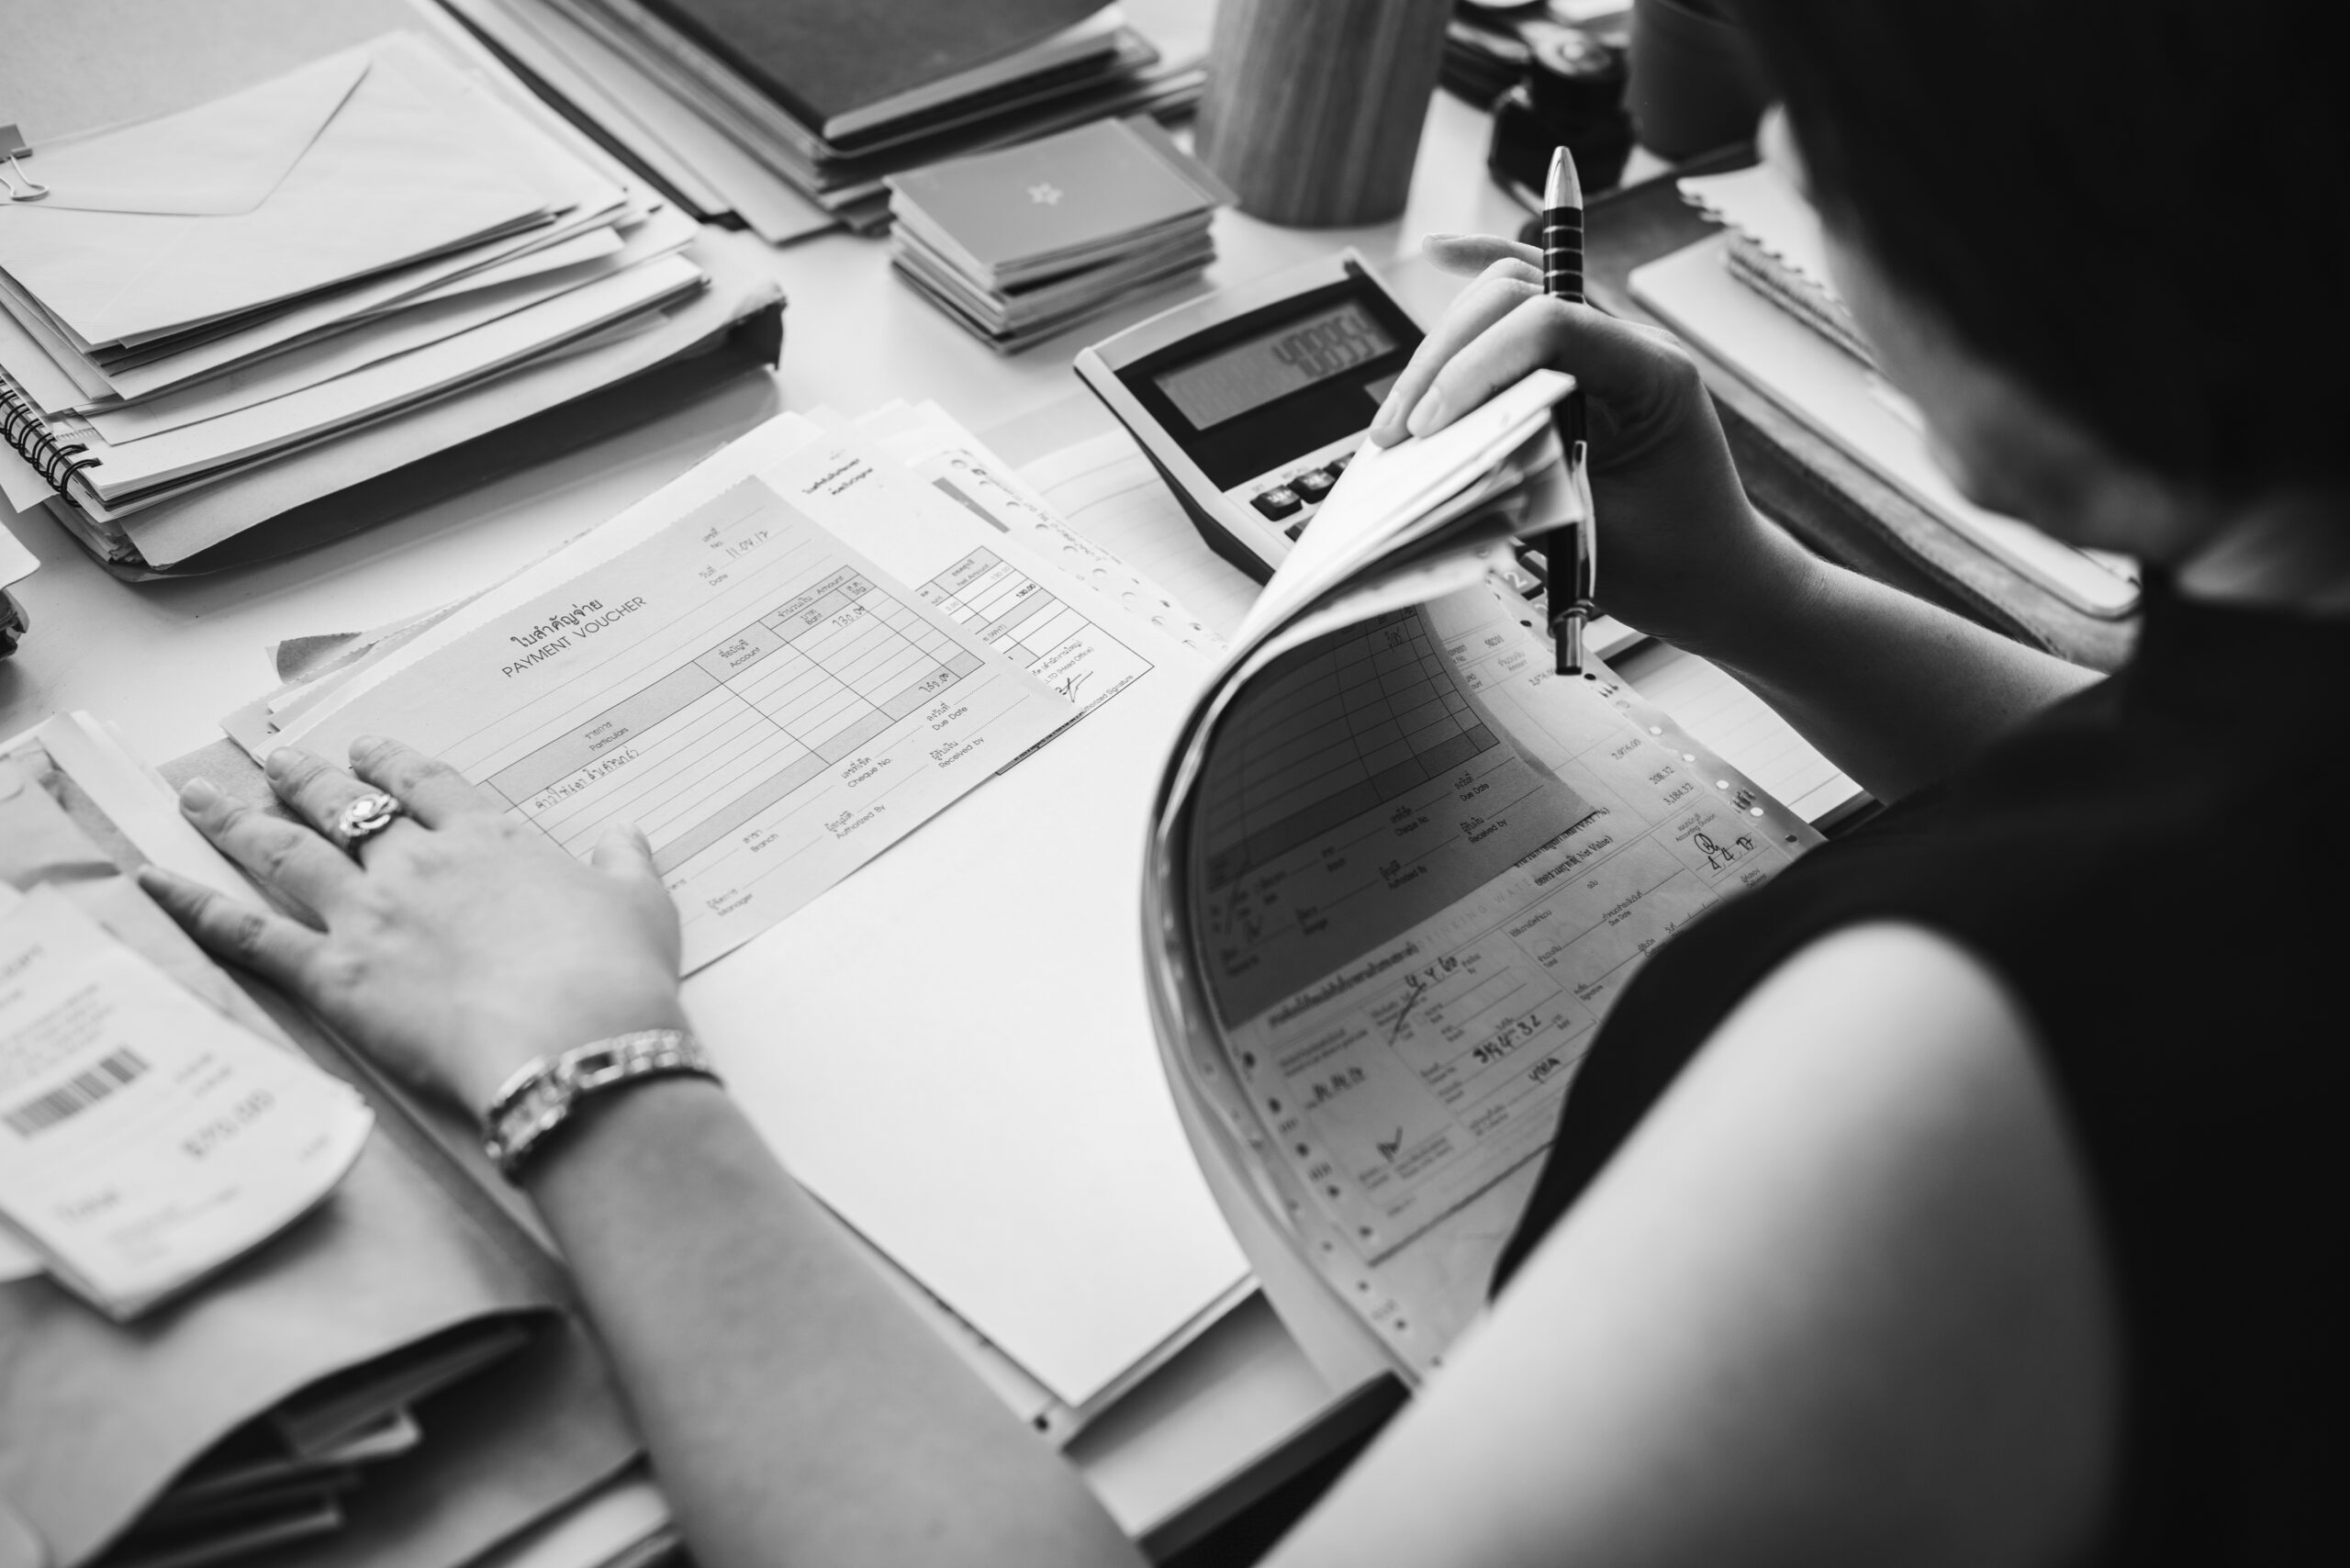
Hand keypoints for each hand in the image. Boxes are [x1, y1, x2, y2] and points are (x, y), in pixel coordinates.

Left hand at [139, 738, 686, 1117]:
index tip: (373, 746)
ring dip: (238, 820)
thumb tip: (624, 836)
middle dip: (308, 779)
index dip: (395, 760)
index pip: (429, 784)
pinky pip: (249, 934)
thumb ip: (624, 866)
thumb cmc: (616, 975)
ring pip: (287, 852)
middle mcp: (419, 863)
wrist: (574, 1038)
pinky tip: (153, 883)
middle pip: (347, 806)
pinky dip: (193, 907)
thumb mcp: (642, 907)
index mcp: (492, 841)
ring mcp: (369, 914)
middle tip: (281, 761)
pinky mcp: (333, 974)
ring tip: (203, 797)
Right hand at [1367, 235, 1802, 650]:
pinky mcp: (1578, 370)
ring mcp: (1603, 352)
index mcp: (1655, 375)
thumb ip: (1530, 493)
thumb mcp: (1599, 540)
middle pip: (1519, 296)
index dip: (1477, 367)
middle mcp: (1630, 347)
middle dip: (1446, 356)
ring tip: (1399, 417)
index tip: (1429, 429)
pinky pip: (1526, 307)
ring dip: (1445, 346)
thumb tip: (1443, 466)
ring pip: (1509, 298)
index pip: (1552, 325)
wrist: (1720, 579)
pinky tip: (1442, 255)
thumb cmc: (1676, 564)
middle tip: (1400, 431)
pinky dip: (1480, 281)